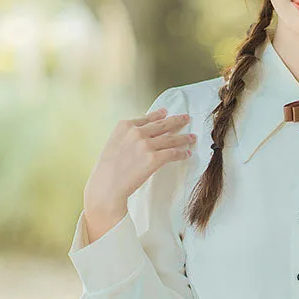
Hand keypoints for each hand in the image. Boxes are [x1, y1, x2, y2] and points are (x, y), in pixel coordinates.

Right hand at [81, 106, 195, 240]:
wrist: (106, 186)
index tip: (166, 112)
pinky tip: (187, 153)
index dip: (158, 115)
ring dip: (183, 137)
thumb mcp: (112, 145)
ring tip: (192, 137)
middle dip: (176, 121)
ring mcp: (145, 144)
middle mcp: (136, 132)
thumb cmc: (106, 171)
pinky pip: (172, 153)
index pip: (146, 118)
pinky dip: (181, 153)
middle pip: (161, 124)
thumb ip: (125, 138)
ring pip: (170, 138)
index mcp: (124, 126)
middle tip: (186, 118)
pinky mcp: (153, 159)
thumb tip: (136, 141)